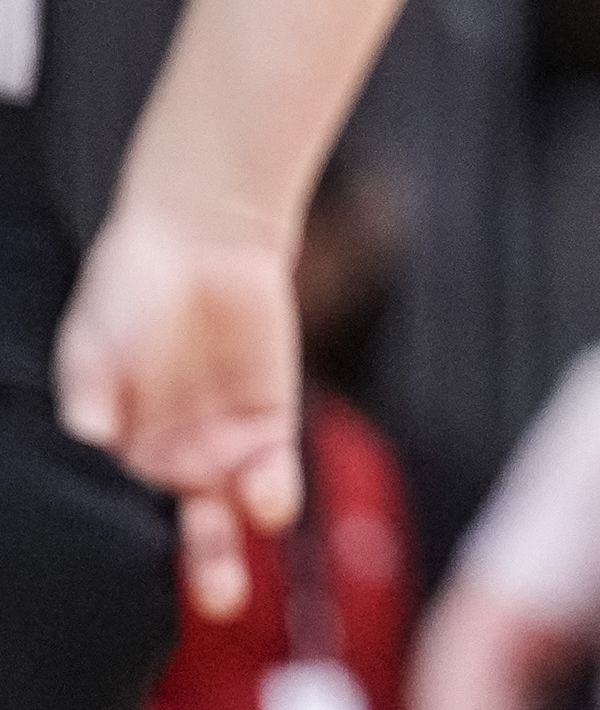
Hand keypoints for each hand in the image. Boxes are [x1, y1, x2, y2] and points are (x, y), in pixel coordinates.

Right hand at [55, 201, 304, 620]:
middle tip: (203, 603)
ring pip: (228, 516)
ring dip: (230, 550)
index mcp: (111, 453)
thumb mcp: (90, 360)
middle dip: (190, 571)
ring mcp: (220, 445)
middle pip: (177, 532)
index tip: (122, 580)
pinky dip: (272, 495)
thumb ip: (88, 420)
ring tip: (225, 580)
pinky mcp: (270, 420)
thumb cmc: (129, 293)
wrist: (202, 236)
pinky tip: (266, 503)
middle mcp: (165, 461)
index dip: (123, 551)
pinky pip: (274, 474)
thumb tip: (86, 460)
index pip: (117, 517)